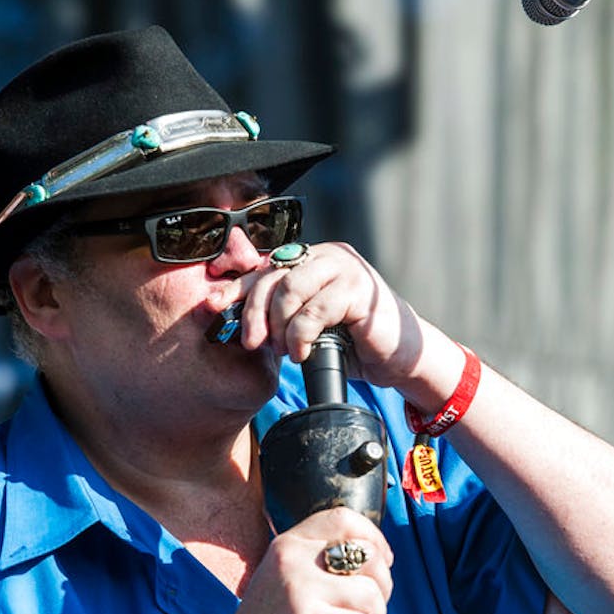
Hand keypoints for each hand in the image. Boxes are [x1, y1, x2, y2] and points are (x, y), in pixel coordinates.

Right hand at [187, 507, 393, 613]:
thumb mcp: (283, 582)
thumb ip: (314, 564)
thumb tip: (374, 559)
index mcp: (287, 545)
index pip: (344, 519)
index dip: (374, 538)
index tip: (383, 562)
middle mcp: (292, 559)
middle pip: (367, 556)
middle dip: (384, 587)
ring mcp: (299, 589)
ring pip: (371, 594)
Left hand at [212, 242, 427, 388]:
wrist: (401, 356)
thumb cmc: (357, 342)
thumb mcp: (312, 326)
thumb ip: (285, 315)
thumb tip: (240, 323)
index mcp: (312, 260)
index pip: (265, 269)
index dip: (236, 288)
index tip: (212, 308)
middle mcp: (326, 256)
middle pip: (273, 277)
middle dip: (254, 314)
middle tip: (253, 343)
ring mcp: (344, 268)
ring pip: (290, 289)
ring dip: (281, 326)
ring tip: (287, 350)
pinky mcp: (358, 288)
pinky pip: (315, 309)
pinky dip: (302, 335)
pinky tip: (304, 352)